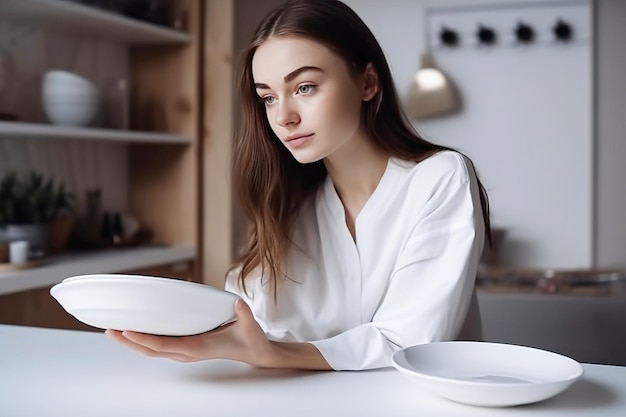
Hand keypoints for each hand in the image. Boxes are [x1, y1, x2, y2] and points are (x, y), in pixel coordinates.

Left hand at [105, 298, 275, 366]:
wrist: (255, 353)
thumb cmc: (251, 340)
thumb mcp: (249, 326)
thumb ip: (243, 315)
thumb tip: (237, 304)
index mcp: (199, 348)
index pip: (166, 345)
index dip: (145, 339)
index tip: (128, 331)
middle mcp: (187, 352)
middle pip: (151, 350)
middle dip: (129, 342)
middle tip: (110, 330)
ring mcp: (185, 351)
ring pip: (153, 350)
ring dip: (133, 342)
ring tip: (115, 331)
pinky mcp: (186, 348)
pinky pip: (160, 346)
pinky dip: (144, 340)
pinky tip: (135, 332)